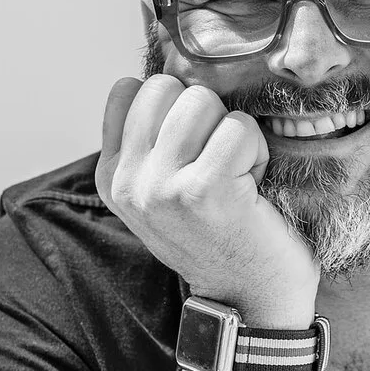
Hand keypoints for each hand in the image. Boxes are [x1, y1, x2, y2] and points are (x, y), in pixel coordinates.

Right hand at [95, 76, 319, 323]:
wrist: (249, 305)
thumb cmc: (220, 240)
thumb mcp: (164, 191)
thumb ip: (151, 139)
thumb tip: (170, 65)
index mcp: (112, 178)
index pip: (129, 89)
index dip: (174, 106)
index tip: (192, 151)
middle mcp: (128, 183)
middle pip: (166, 87)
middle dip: (205, 116)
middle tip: (219, 166)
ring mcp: (162, 187)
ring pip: (202, 101)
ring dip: (233, 133)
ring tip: (236, 177)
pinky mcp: (205, 189)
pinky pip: (239, 128)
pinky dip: (257, 151)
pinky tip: (253, 187)